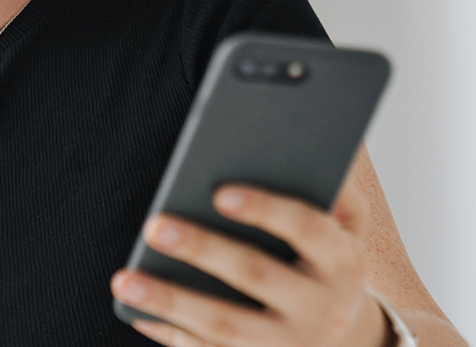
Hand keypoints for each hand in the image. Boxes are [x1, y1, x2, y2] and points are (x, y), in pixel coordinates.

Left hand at [111, 179, 393, 346]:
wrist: (351, 342)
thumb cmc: (331, 262)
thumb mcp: (349, 227)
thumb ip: (335, 189)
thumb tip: (303, 148)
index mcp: (343, 260)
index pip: (306, 229)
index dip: (266, 209)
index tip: (220, 191)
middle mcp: (321, 307)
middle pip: (256, 275)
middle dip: (203, 249)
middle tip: (154, 225)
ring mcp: (289, 345)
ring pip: (224, 325)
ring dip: (170, 301)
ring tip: (125, 278)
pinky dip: (171, 335)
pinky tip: (137, 310)